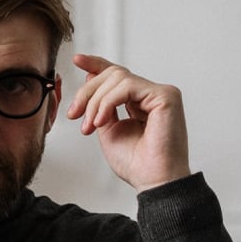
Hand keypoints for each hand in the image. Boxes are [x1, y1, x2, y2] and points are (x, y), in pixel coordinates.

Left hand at [66, 55, 190, 191]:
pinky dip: (108, 102)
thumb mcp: (108, 129)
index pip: (118, 76)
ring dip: (96, 101)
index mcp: (139, 102)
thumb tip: (91, 78)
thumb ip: (101, 105)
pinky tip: (101, 120)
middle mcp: (151, 95)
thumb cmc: (136, 163)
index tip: (77, 60)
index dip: (97, 65)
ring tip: (90, 125)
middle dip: (88, 92)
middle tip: (75, 114)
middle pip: (113, 74)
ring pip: (118, 78)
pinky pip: (127, 86)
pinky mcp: (165, 96)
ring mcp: (160, 94)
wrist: (152, 181)